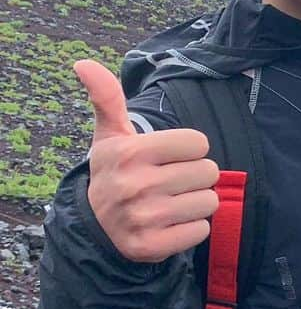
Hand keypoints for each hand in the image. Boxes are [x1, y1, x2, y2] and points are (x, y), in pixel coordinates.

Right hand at [75, 59, 218, 261]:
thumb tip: (83, 62)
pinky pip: (201, 230)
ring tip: (170, 202)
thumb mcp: (110, 135)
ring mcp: (144, 218)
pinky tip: (169, 224)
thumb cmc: (114, 172)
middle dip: (194, 176)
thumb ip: (107, 97)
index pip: (199, 143)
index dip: (189, 150)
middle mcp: (135, 185)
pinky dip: (191, 228)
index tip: (168, 157)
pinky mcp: (152, 246)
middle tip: (170, 182)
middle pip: (208, 172)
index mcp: (130, 152)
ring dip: (196, 202)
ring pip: (209, 201)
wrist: (94, 227)